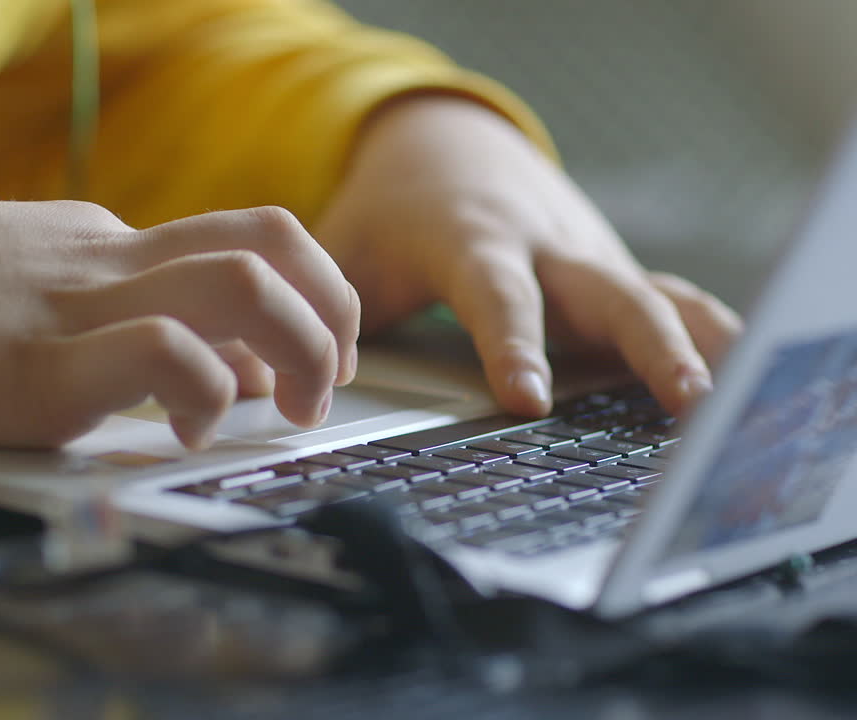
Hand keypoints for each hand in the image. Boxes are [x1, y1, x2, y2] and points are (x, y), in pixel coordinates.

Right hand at [0, 200, 359, 449]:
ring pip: (244, 282)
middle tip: (329, 380)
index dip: (301, 300)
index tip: (302, 361)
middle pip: (272, 240)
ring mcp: (72, 305)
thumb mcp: (10, 287)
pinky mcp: (36, 368)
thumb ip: (99, 317)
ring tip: (294, 411)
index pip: (239, 241)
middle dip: (333, 309)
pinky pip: (165, 354)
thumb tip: (191, 366)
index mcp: (95, 242)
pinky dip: (205, 394)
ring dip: (302, 347)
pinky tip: (188, 434)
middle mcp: (101, 259)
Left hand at [314, 96, 741, 416]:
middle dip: (648, 344)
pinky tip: (733, 380)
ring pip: (655, 295)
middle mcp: (544, 246)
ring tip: (725, 405)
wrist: (445, 146)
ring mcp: (586, 258)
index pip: (498, 297)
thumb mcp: (344, 251)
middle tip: (683, 397)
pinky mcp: (609, 272)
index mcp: (473, 241)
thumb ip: (331, 313)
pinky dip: (704, 335)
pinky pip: (669, 300)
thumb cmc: (390, 212)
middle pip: (608, 292)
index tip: (528, 399)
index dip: (513, 345)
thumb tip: (312, 386)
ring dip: (695, 344)